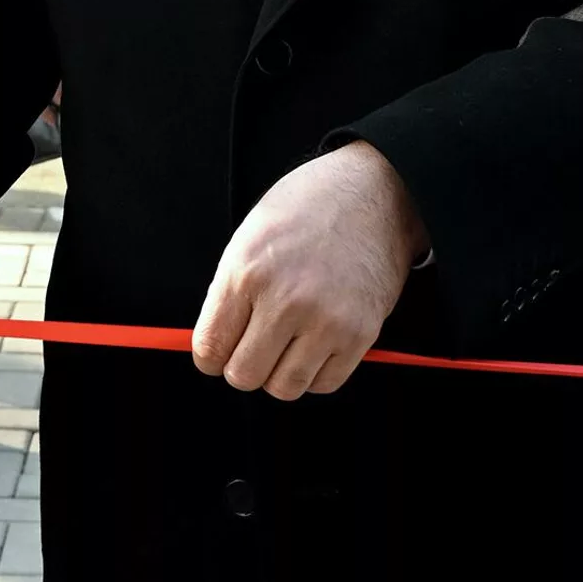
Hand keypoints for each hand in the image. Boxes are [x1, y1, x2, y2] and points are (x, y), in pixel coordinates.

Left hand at [192, 141, 426, 400]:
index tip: (217, 351)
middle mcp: (284, 301)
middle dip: (241, 367)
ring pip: (284, 388)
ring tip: (283, 347)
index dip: (209, 356)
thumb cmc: (306, 208)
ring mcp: (325, 321)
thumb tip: (213, 343)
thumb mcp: (249, 236)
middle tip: (251, 347)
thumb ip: (229, 291)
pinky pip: (324, 384)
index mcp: (246, 272)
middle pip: (243, 376)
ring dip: (277, 374)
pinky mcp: (360, 335)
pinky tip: (312, 346)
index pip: (209, 348)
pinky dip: (313, 374)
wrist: (373, 193)